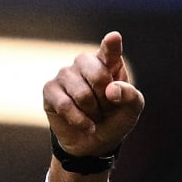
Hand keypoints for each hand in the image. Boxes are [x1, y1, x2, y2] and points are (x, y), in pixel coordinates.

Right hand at [43, 31, 143, 159]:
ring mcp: (65, 74)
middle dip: (106, 100)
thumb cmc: (114, 119)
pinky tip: (85, 125)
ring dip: (93, 113)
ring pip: (82, 94)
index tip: (114, 38)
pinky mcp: (50, 89)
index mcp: (108, 61)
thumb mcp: (132, 109)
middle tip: (106, 108)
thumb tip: (112, 90)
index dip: (111, 45)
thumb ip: (130, 96)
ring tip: (94, 115)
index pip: (110, 49)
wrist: (94, 143)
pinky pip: (65, 105)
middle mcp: (85, 62)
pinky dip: (79, 120)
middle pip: (98, 75)